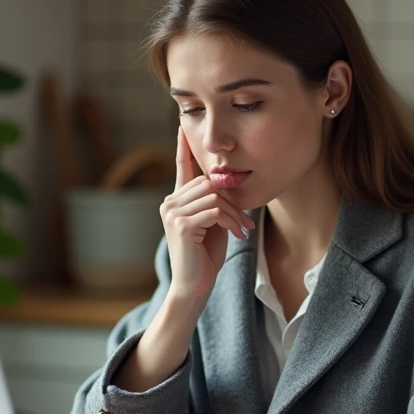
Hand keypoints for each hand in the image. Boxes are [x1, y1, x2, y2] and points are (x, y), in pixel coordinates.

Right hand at [160, 127, 255, 303]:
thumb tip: (227, 184)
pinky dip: (230, 221)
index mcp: (176, 201)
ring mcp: (172, 213)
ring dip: (233, 213)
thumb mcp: (212, 224)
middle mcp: (169, 204)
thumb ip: (214, 203)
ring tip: (241, 230)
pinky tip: (236, 234)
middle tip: (244, 222)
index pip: (180, 168)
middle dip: (231, 201)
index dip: (182, 147)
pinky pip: (214, 211)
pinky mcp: (181, 225)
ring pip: (213, 196)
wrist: (194, 286)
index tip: (182, 126)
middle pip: (208, 183)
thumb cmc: (205, 257)